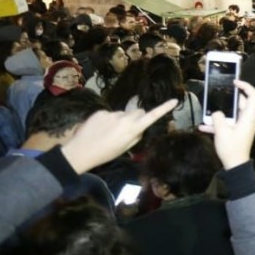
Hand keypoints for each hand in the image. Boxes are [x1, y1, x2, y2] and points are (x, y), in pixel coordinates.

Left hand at [62, 99, 178, 174]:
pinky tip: (99, 129)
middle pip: (138, 112)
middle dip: (137, 117)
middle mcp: (125, 118)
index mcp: (133, 129)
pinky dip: (107, 120)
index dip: (164, 108)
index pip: (152, 116)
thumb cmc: (105, 154)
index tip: (175, 100)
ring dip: (120, 120)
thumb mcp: (125, 148)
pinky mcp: (100, 112)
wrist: (80, 152)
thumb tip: (139, 127)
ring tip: (108, 132)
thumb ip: (136, 135)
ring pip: (123, 113)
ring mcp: (112, 113)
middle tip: (128, 130)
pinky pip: (109, 114)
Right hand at [199, 80, 254, 169]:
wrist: (235, 166)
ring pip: (232, 114)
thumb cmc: (231, 148)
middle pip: (241, 103)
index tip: (234, 82)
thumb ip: (218, 118)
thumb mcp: (221, 132)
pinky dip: (218, 124)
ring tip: (207, 113)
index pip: (253, 95)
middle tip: (217, 94)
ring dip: (220, 114)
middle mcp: (249, 119)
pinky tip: (203, 127)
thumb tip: (216, 113)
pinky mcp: (239, 131)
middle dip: (228, 100)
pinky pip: (229, 123)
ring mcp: (244, 125)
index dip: (245, 86)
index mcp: (249, 116)